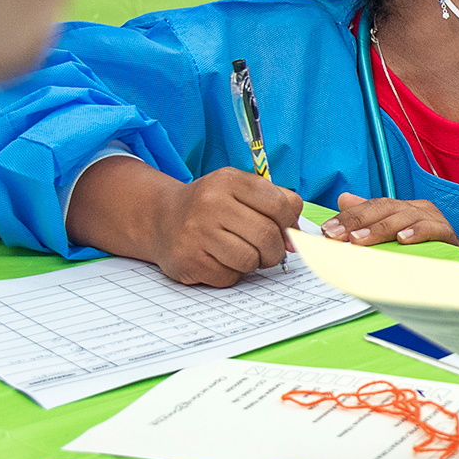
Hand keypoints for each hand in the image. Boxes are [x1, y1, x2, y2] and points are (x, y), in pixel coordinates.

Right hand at [149, 168, 305, 285]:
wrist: (161, 218)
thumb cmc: (211, 206)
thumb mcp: (240, 190)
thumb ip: (275, 204)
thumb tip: (296, 239)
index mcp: (229, 181)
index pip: (279, 204)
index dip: (289, 223)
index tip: (285, 231)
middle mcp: (211, 203)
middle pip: (267, 236)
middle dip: (276, 250)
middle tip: (269, 251)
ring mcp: (197, 233)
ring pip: (250, 259)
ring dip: (254, 263)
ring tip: (243, 253)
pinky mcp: (189, 260)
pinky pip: (230, 276)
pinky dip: (233, 273)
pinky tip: (221, 260)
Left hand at [322, 192, 458, 248]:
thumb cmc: (423, 251)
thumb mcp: (393, 234)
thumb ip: (370, 217)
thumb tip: (344, 198)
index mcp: (402, 207)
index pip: (371, 206)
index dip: (348, 217)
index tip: (327, 231)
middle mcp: (417, 208)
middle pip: (383, 208)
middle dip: (356, 222)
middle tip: (335, 236)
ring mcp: (433, 218)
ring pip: (403, 217)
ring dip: (379, 229)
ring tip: (358, 241)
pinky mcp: (447, 233)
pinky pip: (431, 229)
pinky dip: (416, 233)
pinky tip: (402, 240)